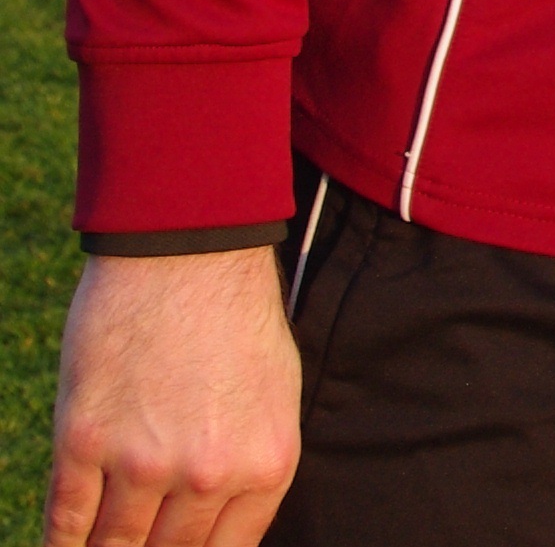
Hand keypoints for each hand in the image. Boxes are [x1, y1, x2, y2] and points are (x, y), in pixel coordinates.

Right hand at [44, 250, 302, 546]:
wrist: (189, 254)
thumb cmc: (236, 320)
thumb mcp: (274, 397)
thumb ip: (250, 465)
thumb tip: (223, 520)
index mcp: (267, 465)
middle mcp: (209, 474)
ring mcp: (144, 462)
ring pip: (114, 545)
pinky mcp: (84, 442)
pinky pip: (67, 521)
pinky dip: (62, 544)